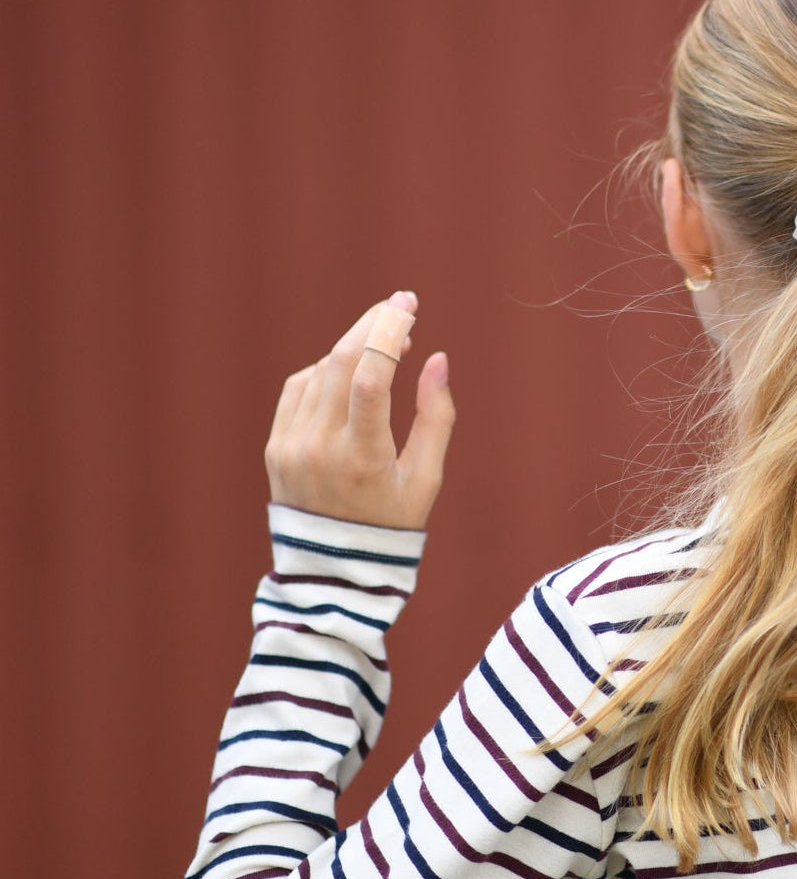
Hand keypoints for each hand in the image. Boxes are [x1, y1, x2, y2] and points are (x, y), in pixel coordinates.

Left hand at [264, 291, 455, 529]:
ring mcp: (292, 447)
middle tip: (401, 305)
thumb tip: (437, 358)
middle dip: (373, 324)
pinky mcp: (277, 447)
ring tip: (388, 346)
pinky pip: (300, 388)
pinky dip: (327, 370)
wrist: (334, 572)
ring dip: (355, 348)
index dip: (389, 331)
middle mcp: (320, 449)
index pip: (371, 378)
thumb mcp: (427, 479)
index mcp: (363, 459)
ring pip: (322, 371)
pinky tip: (352, 372)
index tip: (409, 306)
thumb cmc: (393, 525)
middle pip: (342, 361)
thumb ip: (437, 417)